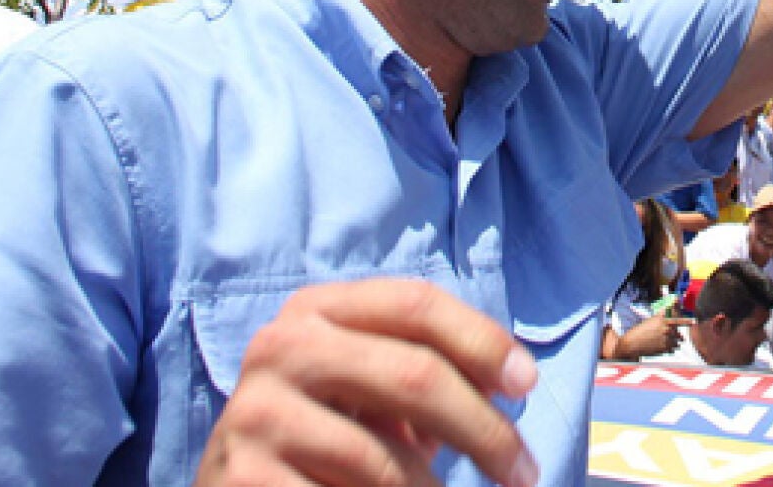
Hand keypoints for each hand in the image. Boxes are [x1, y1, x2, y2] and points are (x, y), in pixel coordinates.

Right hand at [194, 279, 539, 486]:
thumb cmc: (328, 436)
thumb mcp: (373, 390)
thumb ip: (429, 370)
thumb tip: (512, 378)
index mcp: (315, 308)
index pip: (416, 303)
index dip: (482, 340)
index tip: (528, 384)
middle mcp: (280, 346)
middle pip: (415, 376)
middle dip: (485, 431)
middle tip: (524, 473)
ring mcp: (255, 414)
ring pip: (386, 459)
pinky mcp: (244, 478)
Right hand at [616, 313, 691, 360]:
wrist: (632, 344)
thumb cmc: (640, 331)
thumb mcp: (651, 320)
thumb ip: (662, 316)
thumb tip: (669, 309)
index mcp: (663, 320)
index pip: (678, 318)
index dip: (687, 319)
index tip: (694, 321)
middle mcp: (666, 329)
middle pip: (679, 331)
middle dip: (677, 333)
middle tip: (668, 334)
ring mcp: (667, 339)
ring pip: (678, 341)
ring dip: (673, 342)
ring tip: (662, 341)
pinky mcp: (665, 349)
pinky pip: (673, 349)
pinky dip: (669, 348)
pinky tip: (660, 347)